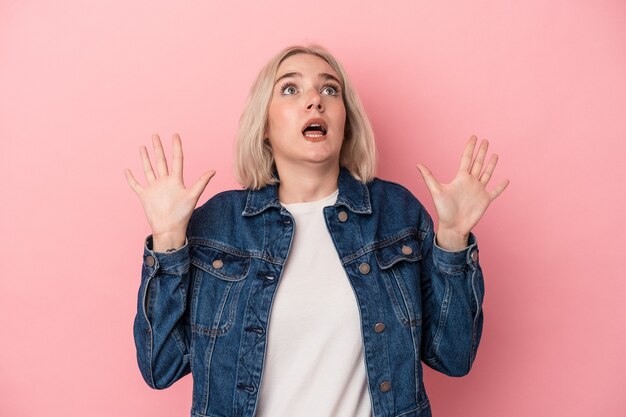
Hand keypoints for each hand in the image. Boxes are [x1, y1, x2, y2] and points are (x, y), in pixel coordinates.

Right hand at [124, 133, 214, 250]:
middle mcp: (164, 182)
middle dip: (158, 148)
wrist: (169, 229)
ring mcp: (154, 188)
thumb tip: (214, 170)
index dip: (176, 147)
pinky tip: (127, 170)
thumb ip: (201, 182)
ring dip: (145, 158)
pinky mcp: (145, 196)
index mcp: (176, 180)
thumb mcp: (192, 196)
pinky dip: (131, 178)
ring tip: (143, 147)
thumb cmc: (182, 215)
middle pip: (161, 161)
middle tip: (155, 135)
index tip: (175, 135)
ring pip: (148, 169)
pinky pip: (136, 185)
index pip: (176, 160)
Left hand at [416, 135, 508, 250]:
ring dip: (491, 165)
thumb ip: (429, 177)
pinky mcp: (485, 200)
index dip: (470, 148)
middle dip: (482, 152)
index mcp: (460, 178)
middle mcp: (470, 182)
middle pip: (478, 163)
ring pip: (487, 174)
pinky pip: (495, 191)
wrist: (452, 226)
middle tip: (486, 140)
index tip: (474, 137)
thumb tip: (418, 164)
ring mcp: (478, 191)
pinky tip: (506, 180)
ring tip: (495, 155)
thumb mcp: (436, 191)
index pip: (466, 159)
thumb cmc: (443, 210)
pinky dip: (501, 186)